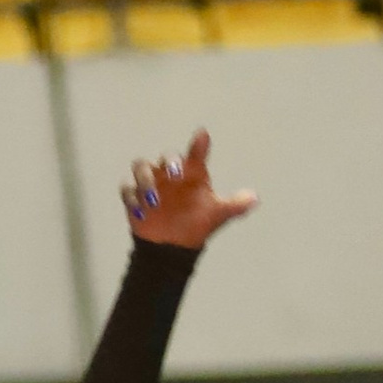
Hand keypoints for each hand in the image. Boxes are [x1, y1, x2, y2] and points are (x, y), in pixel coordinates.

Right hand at [122, 130, 255, 249]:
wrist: (173, 246)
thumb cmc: (196, 225)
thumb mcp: (217, 215)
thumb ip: (234, 206)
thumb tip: (255, 199)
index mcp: (192, 174)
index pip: (196, 154)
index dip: (199, 145)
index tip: (203, 136)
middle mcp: (170, 174)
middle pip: (165, 157)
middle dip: (169, 162)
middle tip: (175, 174)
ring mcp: (150, 184)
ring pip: (140, 167)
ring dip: (144, 179)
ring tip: (153, 199)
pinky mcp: (134, 198)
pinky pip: (127, 190)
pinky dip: (131, 198)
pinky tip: (140, 212)